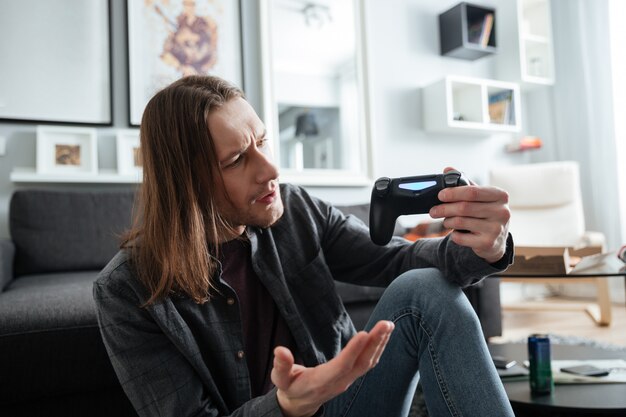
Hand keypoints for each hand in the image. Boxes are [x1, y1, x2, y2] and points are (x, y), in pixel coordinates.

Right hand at [271, 320, 394, 416]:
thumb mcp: (280, 379)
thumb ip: (281, 366)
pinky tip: (383, 335)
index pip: (341, 366)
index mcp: (321, 382)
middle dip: (375, 343)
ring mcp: (348, 380)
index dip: (353, 351)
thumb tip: (280, 350)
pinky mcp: (351, 375)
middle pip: (361, 363)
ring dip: (380, 343)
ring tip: (388, 325)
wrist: (299, 404)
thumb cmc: (290, 388)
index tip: (364, 334)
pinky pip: (368, 362)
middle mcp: (339, 382)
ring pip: (368, 362)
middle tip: (386, 324)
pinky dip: (378, 348)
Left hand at [429, 167, 509, 263]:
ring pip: (460, 222)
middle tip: (433, 211)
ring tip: (445, 220)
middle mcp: (502, 212)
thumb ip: (464, 183)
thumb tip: (447, 169)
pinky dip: (454, 234)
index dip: (453, 193)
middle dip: (444, 208)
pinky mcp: (488, 243)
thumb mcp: (480, 197)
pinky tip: (456, 232)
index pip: (472, 191)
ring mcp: (496, 229)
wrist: (496, 241)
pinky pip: (461, 237)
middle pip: (464, 207)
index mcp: (500, 196)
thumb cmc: (485, 214)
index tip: (440, 195)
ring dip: (447, 221)